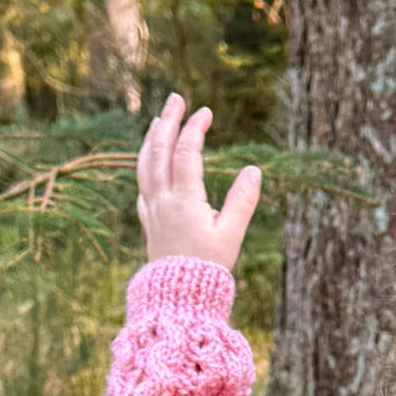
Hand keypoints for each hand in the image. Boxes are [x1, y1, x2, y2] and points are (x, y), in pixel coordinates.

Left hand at [136, 94, 261, 270]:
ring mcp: (151, 210)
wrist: (178, 297)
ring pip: (145, 165)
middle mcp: (162, 200)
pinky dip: (145, 165)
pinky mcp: (148, 221)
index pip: (186, 152)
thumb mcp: (231, 235)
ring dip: (151, 139)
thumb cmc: (208, 268)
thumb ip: (242, 201)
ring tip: (158, 121)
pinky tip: (149, 160)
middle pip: (160, 150)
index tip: (205, 112)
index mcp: (184, 200)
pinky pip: (142, 184)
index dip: (195, 128)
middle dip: (168, 121)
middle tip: (176, 98)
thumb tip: (253, 170)